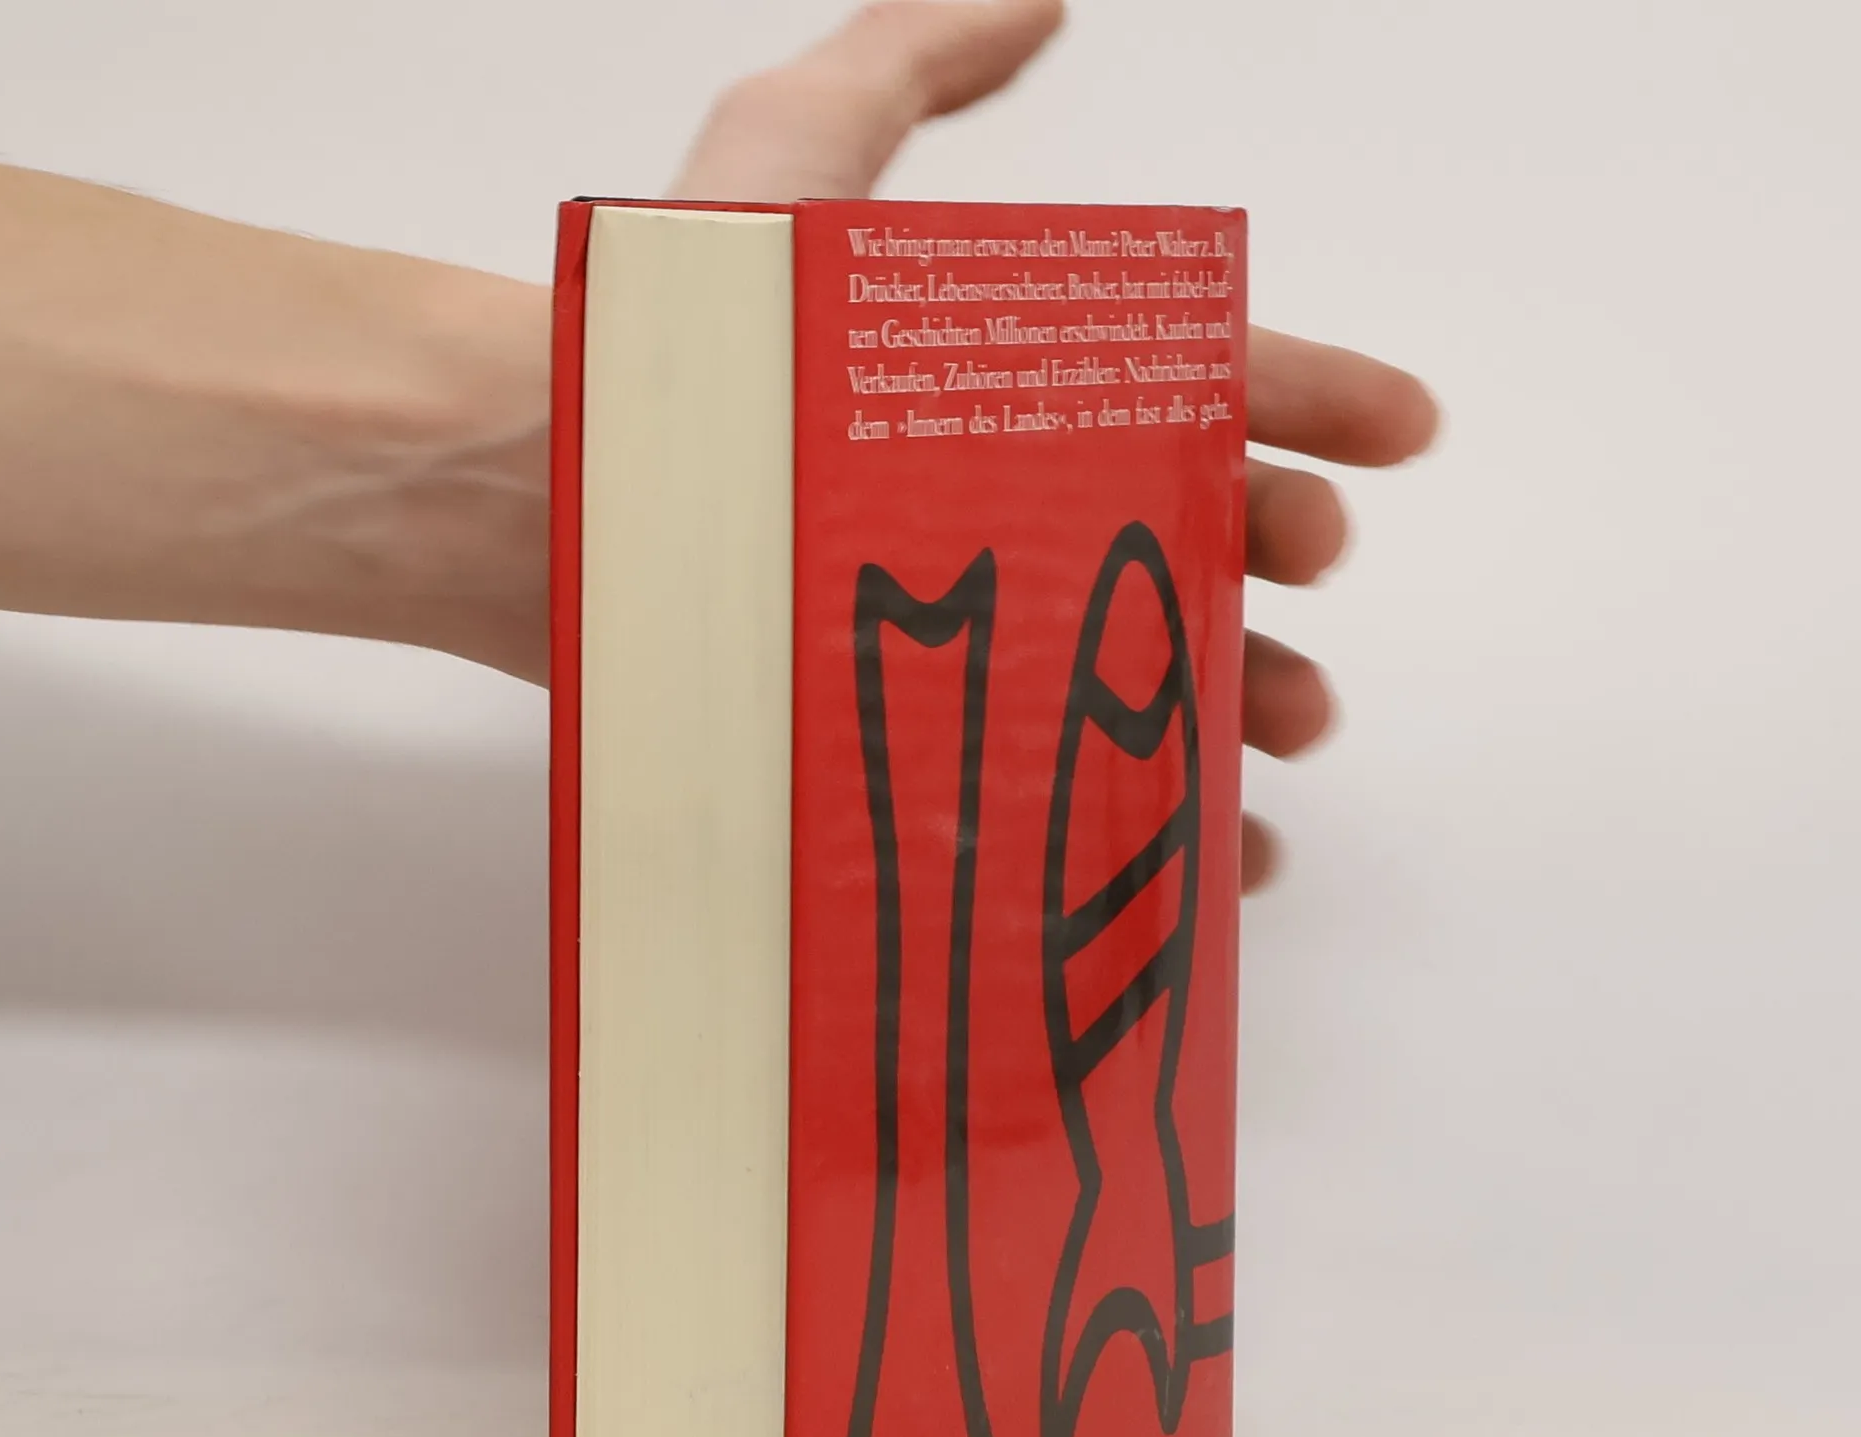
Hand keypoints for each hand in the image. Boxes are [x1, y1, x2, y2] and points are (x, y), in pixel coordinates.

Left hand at [674, 0, 1438, 890]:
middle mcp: (1002, 511)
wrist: (540, 503)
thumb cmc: (665, 343)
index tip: (1400, 435)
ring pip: (1143, 673)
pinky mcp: (921, 736)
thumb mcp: (785, 160)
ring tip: (1285, 732)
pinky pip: (1061, 787)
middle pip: (1185, 535)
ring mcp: (965, 630)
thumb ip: (904, 67)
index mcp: (1008, 391)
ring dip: (1239, 704)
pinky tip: (1202, 854)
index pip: (1192, 382)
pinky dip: (1145, 821)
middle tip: (1304, 578)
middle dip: (1275, 556)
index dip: (1308, 397)